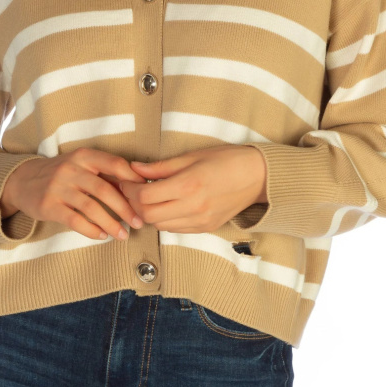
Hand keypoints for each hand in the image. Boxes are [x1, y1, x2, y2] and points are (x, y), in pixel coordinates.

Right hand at [0, 148, 148, 240]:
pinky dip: (91, 230)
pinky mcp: (48, 206)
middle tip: (139, 222)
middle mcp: (71, 169)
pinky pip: (74, 220)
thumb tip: (139, 187)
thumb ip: (106, 174)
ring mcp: (58, 187)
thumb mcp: (81, 165)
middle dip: (126, 208)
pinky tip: (102, 236)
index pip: (115, 164)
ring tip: (123, 235)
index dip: (133, 180)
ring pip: (91, 208)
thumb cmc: (62, 174)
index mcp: (84, 156)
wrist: (22, 181)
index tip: (147, 195)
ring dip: (111, 223)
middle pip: (105, 190)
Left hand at [119, 145, 267, 232]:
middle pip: (149, 216)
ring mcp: (200, 221)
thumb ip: (161, 167)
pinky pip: (175, 229)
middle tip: (133, 190)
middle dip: (135, 204)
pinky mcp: (205, 228)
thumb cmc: (227, 160)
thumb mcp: (192, 156)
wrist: (258, 177)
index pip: (146, 197)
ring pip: (160, 226)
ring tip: (150, 197)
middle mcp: (194, 207)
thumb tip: (134, 168)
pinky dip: (165, 219)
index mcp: (189, 185)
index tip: (127, 181)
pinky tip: (167, 205)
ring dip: (149, 213)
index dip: (130, 190)